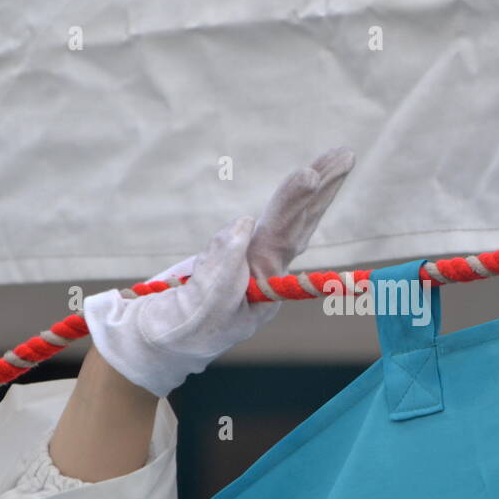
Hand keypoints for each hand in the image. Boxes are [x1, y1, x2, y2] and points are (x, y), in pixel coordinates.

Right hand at [84, 147, 354, 397]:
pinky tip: (313, 180)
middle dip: (321, 189)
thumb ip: (220, 268)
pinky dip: (291, 199)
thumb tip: (242, 224)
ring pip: (290, 220)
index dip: (294, 205)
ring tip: (341, 157)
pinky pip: (271, 221)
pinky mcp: (236, 253)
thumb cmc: (175, 333)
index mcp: (261, 288)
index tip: (310, 175)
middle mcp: (265, 274)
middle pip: (298, 225)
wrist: (153, 343)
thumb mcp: (198, 308)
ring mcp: (252, 263)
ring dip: (316, 189)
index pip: (282, 238)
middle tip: (345, 155)